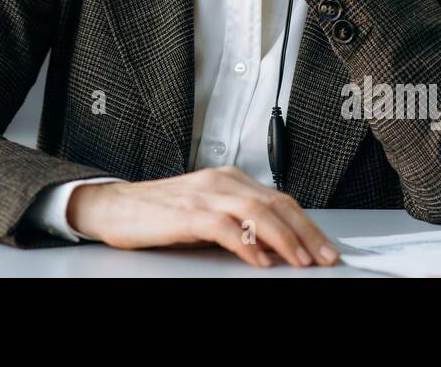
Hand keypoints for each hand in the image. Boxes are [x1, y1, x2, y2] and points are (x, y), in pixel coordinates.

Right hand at [65, 166, 340, 267]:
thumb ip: (238, 222)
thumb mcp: (207, 212)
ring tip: (300, 261)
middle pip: (275, 204)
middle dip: (305, 233)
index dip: (307, 224)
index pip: (279, 199)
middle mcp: (221, 181)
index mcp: (229, 178)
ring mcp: (204, 195)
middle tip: (324, 258)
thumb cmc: (160, 212)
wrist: (116, 207)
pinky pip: (224, 227)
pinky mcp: (186, 213)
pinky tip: (258, 261)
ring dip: (283, 239)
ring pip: (256, 212)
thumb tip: (275, 247)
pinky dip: (246, 244)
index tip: (325, 248)